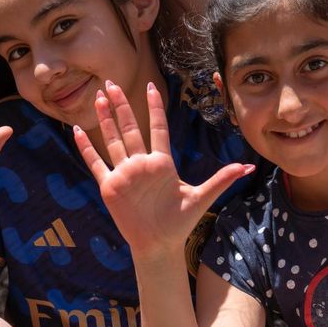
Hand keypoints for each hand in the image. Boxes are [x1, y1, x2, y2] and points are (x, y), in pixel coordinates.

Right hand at [74, 81, 251, 255]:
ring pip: (112, 140)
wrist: (159, 245)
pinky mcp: (110, 186)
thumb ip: (222, 179)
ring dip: (105, 119)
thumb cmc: (180, 222)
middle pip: (130, 128)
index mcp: (162, 163)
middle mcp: (141, 164)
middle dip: (122, 105)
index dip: (154, 107)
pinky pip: (96, 163)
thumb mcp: (202, 197)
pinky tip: (78, 129)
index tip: (151, 86)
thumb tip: (249, 167)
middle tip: (113, 82)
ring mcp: (124, 174)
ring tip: (99, 97)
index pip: (157, 128)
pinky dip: (86, 147)